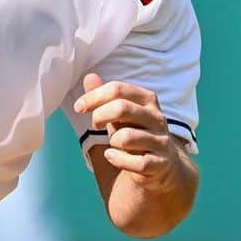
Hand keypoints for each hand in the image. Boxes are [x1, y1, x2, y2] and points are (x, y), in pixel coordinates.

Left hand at [73, 72, 179, 192]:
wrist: (160, 164)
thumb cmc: (133, 132)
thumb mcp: (118, 113)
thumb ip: (104, 96)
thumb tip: (89, 76)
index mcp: (147, 99)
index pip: (117, 88)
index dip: (93, 96)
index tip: (78, 107)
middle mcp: (157, 118)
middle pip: (121, 108)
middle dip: (100, 116)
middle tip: (95, 125)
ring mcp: (161, 141)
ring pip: (126, 138)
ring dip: (112, 141)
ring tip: (112, 144)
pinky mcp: (161, 163)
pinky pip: (137, 162)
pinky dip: (118, 160)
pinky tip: (112, 157)